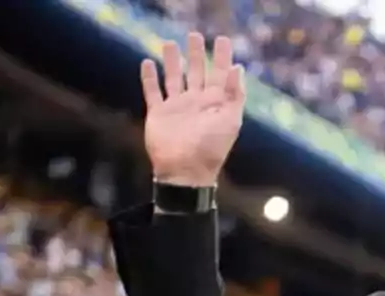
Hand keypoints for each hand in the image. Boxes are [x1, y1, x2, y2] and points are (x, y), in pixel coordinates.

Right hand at [140, 32, 244, 186]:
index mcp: (215, 103)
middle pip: (196, 72)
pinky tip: (147, 63)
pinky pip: (152, 92)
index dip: (222, 57)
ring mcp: (177, 108)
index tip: (223, 40)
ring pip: (174, 78)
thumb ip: (234, 94)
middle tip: (195, 35)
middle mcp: (196, 103)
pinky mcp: (158, 114)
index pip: (220, 74)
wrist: (184, 172)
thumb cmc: (210, 149)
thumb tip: (238, 67)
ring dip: (172, 61)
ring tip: (170, 43)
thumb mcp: (229, 121)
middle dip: (197, 54)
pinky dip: (148, 78)